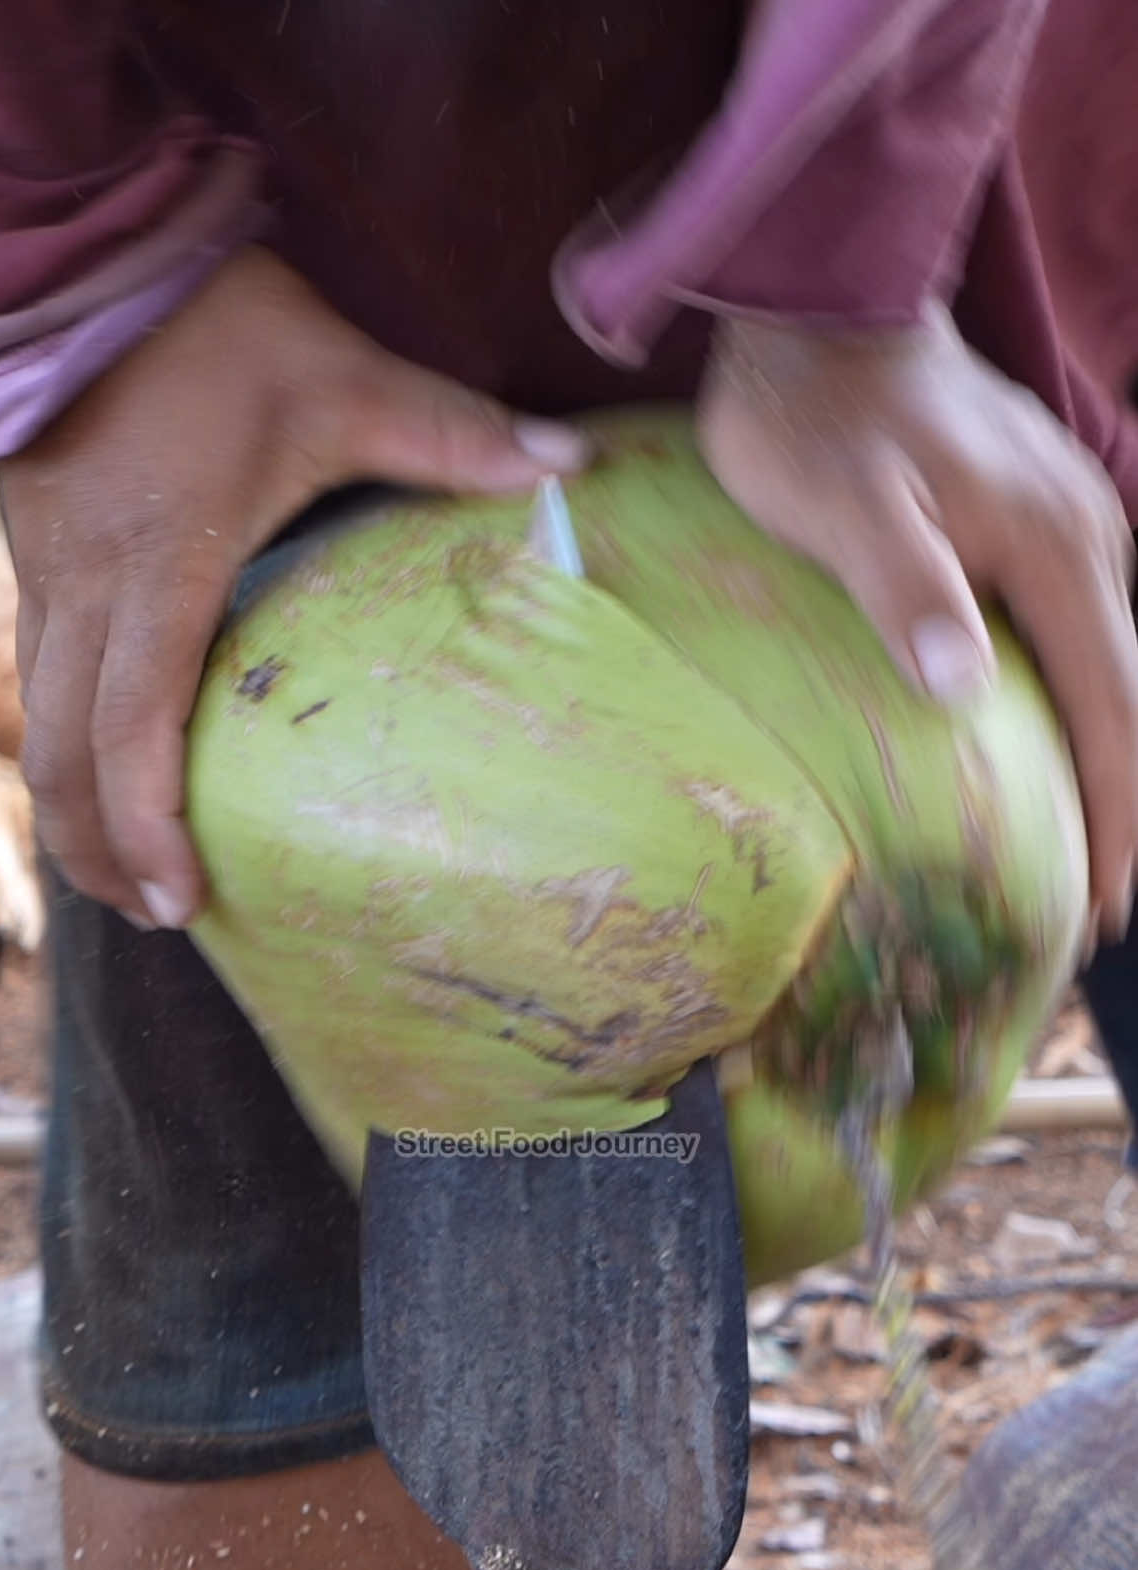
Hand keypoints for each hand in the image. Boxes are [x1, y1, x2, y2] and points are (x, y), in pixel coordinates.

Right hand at [0, 247, 587, 928]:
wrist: (98, 260)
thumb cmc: (220, 329)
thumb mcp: (343, 380)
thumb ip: (453, 433)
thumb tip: (572, 467)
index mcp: (161, 565)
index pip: (131, 728)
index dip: (147, 826)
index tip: (184, 897)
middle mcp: (86, 587)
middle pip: (64, 755)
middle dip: (103, 849)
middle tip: (166, 914)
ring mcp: (47, 573)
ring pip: (36, 725)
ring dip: (73, 809)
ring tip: (124, 873)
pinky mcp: (36, 555)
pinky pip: (36, 678)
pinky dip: (64, 745)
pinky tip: (98, 771)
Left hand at [696, 302, 1137, 939]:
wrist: (819, 312)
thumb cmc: (819, 419)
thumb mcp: (848, 508)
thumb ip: (907, 590)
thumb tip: (965, 691)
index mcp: (1056, 546)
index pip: (1112, 704)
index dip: (1116, 809)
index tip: (1109, 903)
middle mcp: (1087, 534)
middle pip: (1128, 690)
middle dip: (1123, 796)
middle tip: (1102, 897)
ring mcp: (1067, 517)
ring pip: (1110, 656)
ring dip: (1106, 746)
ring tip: (1085, 831)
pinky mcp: (1035, 511)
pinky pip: (1078, 621)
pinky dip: (1079, 690)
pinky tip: (1051, 727)